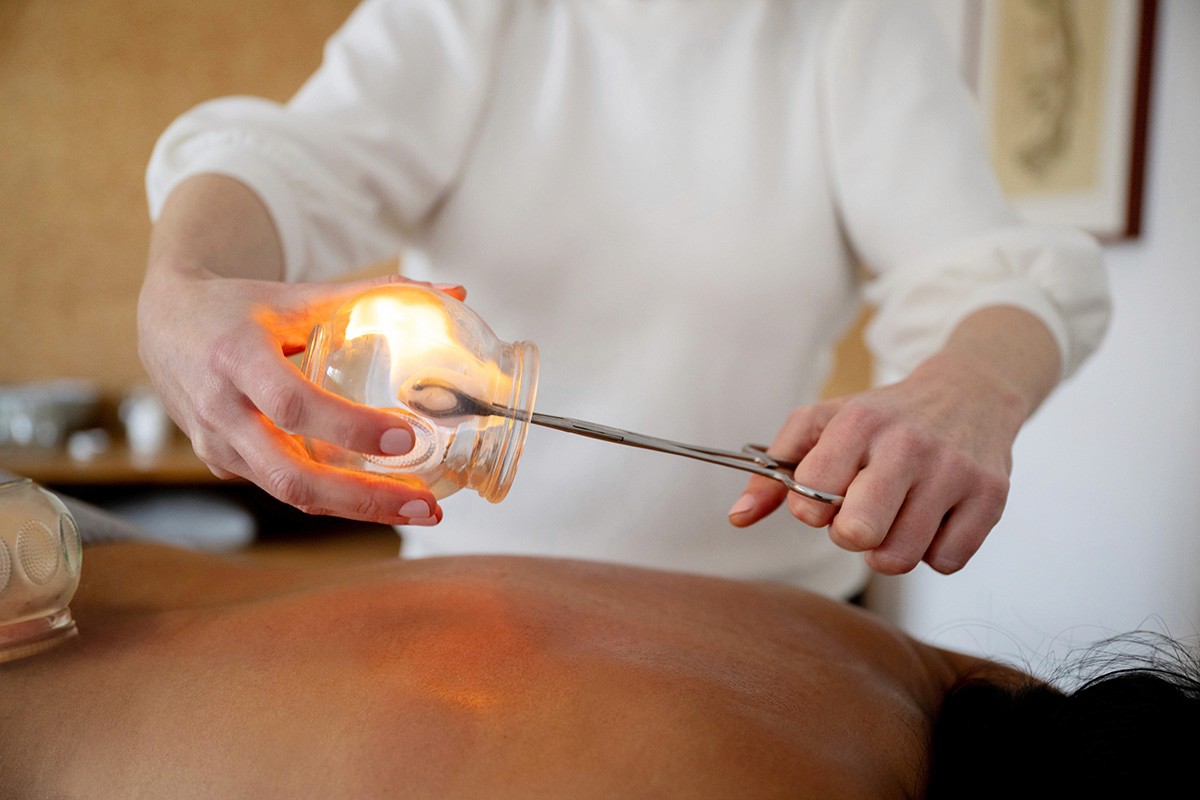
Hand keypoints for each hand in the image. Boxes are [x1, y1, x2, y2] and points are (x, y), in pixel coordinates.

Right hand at [138, 267, 464, 525]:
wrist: (163, 323)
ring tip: (419, 510)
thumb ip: (375, 293)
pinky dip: (335, 499)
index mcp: (236, 358)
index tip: (407, 438)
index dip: (350, 429)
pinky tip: (381, 498)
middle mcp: (220, 412)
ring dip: (358, 510)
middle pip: (291, 477)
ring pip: (290, 494)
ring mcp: (217, 446)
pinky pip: (283, 490)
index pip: (293, 406)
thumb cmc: (239, 306)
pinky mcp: (223, 465)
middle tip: (427, 505)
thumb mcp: (299, 294)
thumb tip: (455, 291)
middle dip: (363, 500)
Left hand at [727, 348, 1030, 574]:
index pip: (811, 496)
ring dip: (889, 550)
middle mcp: (907, 444)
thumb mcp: (822, 426)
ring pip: (900, 557)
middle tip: (860, 516)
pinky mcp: (991, 496)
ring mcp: (954, 471)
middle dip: (849, 536)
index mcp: (857, 423)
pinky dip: (932, 552)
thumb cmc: (882, 418)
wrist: (970, 391)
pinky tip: (930, 520)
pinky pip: (946, 562)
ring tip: (894, 518)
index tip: (826, 497)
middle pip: (857, 534)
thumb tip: (737, 519)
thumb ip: (773, 473)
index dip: (811, 510)